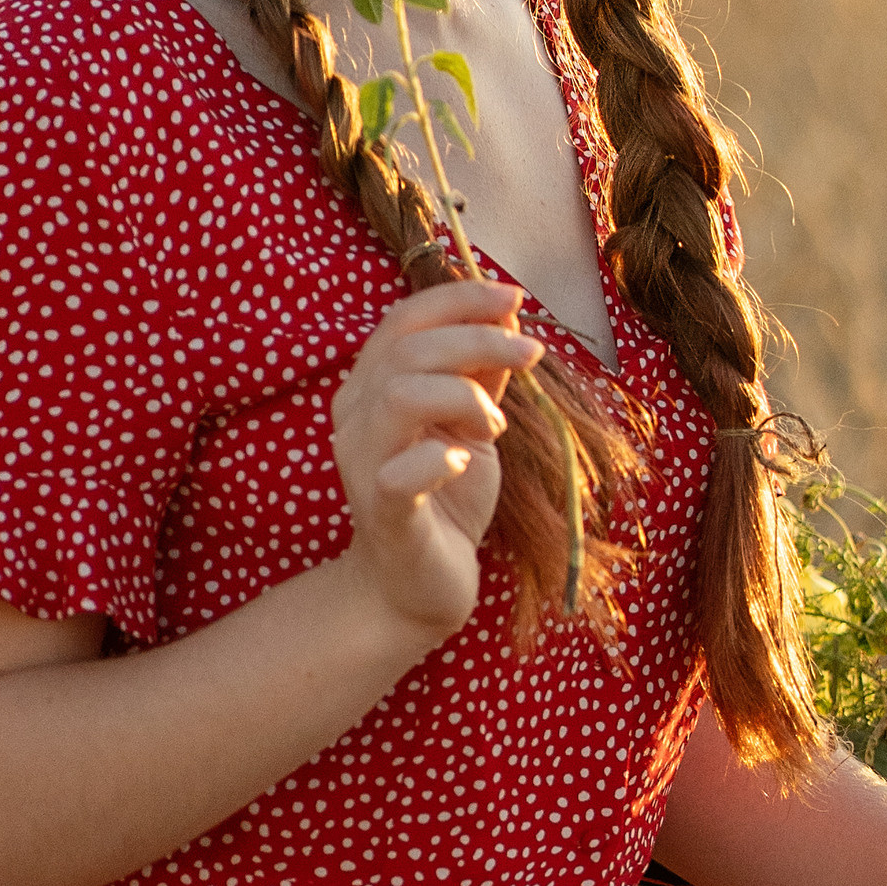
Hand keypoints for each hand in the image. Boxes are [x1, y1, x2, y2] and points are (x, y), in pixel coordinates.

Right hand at [330, 276, 542, 643]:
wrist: (419, 587)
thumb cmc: (445, 500)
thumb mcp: (470, 424)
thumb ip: (479, 374)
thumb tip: (507, 318)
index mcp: (372, 387)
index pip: (404, 318)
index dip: (458, 298)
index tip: (514, 298)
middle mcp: (355, 418)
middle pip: (407, 349)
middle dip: (478, 340)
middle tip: (532, 355)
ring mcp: (363, 465)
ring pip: (400, 396)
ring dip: (463, 396)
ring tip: (494, 426)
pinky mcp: (383, 514)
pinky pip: (397, 474)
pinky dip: (437, 458)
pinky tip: (460, 462)